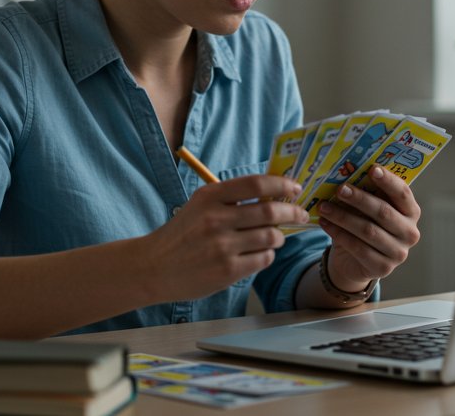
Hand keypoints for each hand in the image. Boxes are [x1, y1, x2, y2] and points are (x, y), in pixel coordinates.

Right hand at [144, 175, 307, 301]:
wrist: (153, 267)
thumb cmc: (181, 234)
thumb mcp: (199, 206)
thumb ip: (231, 198)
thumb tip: (274, 193)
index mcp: (210, 197)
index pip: (256, 184)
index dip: (281, 183)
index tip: (295, 187)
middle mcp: (216, 219)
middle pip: (269, 210)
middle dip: (292, 211)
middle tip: (301, 213)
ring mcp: (222, 246)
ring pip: (271, 237)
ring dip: (279, 236)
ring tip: (275, 236)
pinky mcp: (227, 271)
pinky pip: (263, 259)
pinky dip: (268, 254)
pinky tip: (260, 253)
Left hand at [317, 166, 421, 290]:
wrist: (356, 261)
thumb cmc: (365, 225)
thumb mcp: (367, 209)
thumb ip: (367, 193)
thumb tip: (348, 173)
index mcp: (411, 212)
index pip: (403, 193)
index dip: (388, 181)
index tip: (372, 168)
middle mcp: (410, 233)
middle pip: (384, 211)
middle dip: (360, 198)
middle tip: (339, 189)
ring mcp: (399, 253)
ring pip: (368, 230)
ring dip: (343, 216)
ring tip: (324, 206)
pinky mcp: (383, 267)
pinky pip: (358, 247)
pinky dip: (338, 233)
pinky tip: (325, 222)